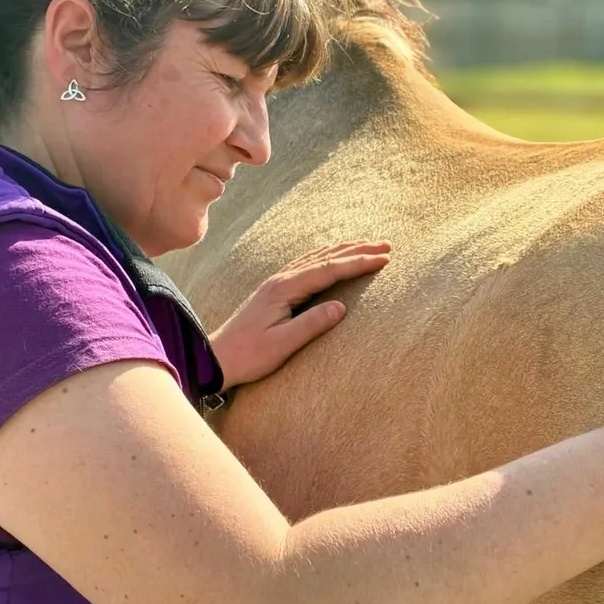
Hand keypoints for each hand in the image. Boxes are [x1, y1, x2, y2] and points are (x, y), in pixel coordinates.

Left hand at [210, 241, 390, 389]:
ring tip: (367, 245)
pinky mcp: (275, 291)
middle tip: (386, 245)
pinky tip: (333, 258)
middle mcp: (281, 280)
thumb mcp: (282, 345)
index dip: (358, 263)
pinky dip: (327, 258)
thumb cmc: (248, 355)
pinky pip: (307, 265)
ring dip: (343, 250)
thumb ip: (312, 324)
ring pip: (316, 258)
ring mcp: (277, 283)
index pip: (329, 270)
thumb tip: (342, 307)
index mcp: (284, 289)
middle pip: (325, 257)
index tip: (383, 259)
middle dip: (357, 249)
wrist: (216, 358)